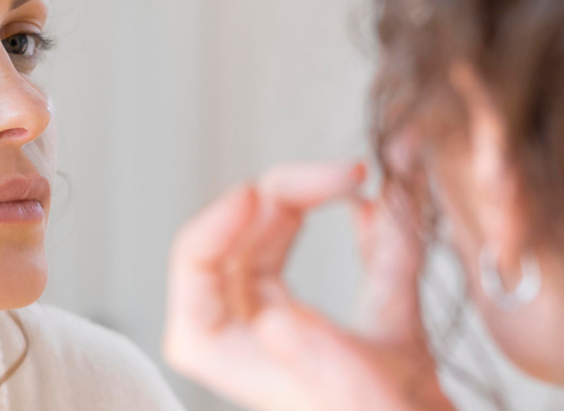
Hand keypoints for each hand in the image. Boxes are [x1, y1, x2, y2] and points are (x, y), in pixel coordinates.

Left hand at [163, 160, 454, 410]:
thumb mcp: (359, 391)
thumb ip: (319, 355)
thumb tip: (275, 319)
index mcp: (229, 354)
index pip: (194, 270)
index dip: (216, 222)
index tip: (254, 193)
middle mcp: (248, 334)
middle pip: (241, 238)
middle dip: (288, 194)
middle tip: (343, 174)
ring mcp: (283, 323)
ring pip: (273, 235)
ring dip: (314, 198)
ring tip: (357, 179)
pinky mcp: (324, 315)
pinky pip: (322, 253)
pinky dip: (349, 223)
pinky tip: (369, 206)